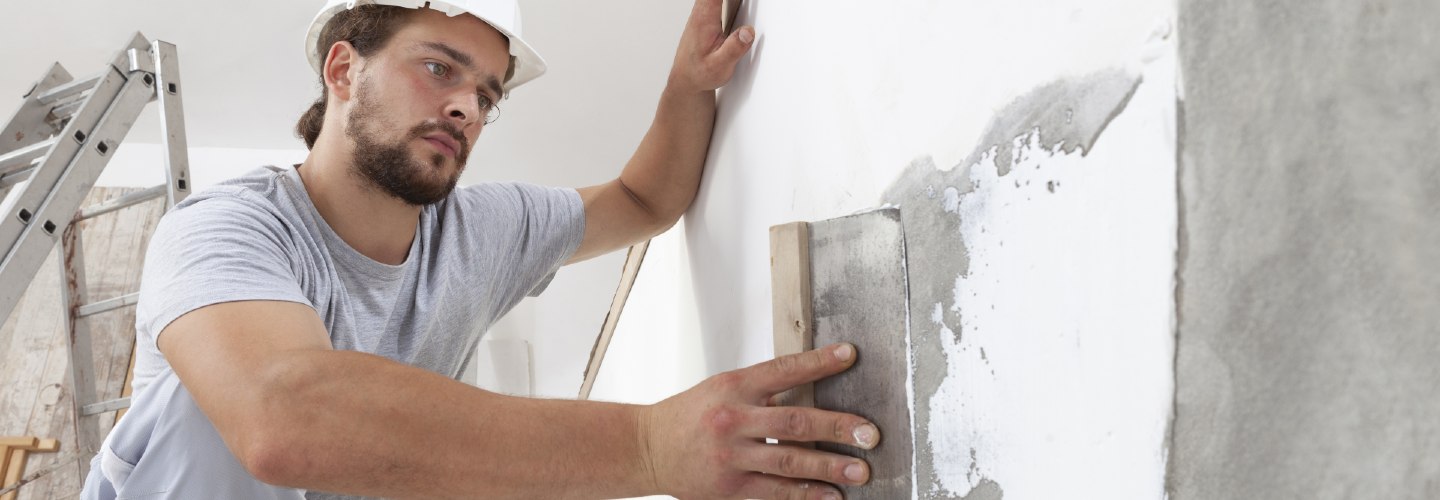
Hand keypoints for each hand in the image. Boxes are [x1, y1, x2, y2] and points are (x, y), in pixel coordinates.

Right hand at [639, 344, 881, 498]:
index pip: (783, 369)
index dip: (818, 362)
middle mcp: (733, 419)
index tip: (849, 356)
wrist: (648, 447)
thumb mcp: (722, 388)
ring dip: (829, 466)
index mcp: (734, 387)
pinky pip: (775, 491)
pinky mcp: (730, 487)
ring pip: (789, 460)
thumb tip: (813, 385)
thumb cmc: (691, 414)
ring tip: (861, 470)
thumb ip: (763, 389)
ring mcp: (731, 456)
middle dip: (836, 427)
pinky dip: (806, 493)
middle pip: (794, 420)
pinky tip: (830, 495)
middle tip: (869, 433)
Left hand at [668, 0, 755, 92]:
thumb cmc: (699, 73)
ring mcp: (702, 12)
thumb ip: (734, 49)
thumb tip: (748, 32)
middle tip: (748, 1)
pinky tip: (732, 2)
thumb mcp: (720, 66)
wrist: (686, 81)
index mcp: (704, 18)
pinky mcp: (705, 15)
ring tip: (744, 2)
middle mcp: (701, 12)